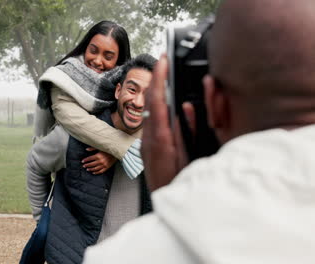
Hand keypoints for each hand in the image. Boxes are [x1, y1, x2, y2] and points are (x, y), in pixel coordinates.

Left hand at [82, 148, 116, 174]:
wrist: (116, 153)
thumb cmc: (108, 149)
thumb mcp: (100, 147)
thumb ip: (93, 148)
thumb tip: (86, 149)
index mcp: (98, 155)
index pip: (90, 158)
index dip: (85, 160)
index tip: (82, 161)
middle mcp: (101, 161)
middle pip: (92, 164)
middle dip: (87, 165)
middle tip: (84, 166)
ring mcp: (104, 165)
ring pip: (95, 168)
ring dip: (91, 169)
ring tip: (87, 169)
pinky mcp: (107, 167)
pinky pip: (101, 171)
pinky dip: (97, 172)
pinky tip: (93, 172)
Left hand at [141, 55, 189, 191]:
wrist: (164, 201)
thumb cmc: (179, 184)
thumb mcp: (187, 158)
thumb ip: (185, 132)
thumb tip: (183, 107)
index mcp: (161, 138)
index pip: (158, 101)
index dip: (160, 78)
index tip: (163, 60)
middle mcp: (149, 138)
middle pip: (150, 101)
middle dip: (157, 78)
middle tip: (164, 60)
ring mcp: (146, 142)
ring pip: (149, 109)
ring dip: (156, 90)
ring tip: (164, 73)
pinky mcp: (147, 146)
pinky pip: (151, 119)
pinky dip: (156, 104)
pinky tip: (162, 99)